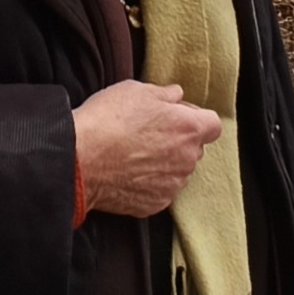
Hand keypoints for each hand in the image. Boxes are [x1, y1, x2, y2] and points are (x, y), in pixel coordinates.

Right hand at [71, 81, 221, 218]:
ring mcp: (172, 185)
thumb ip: (164, 94)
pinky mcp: (155, 204)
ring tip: (134, 152)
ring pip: (177, 170)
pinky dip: (149, 182)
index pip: (212, 124)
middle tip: (149, 131)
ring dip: (164, 162)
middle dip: (178, 140)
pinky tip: (128, 170)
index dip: (195, 118)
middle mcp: (187, 159)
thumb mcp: (136, 90)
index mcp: (188, 128)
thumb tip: (175, 96)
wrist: (81, 158)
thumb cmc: (108, 120)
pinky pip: (160, 189)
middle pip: (194, 148)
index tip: (176, 115)